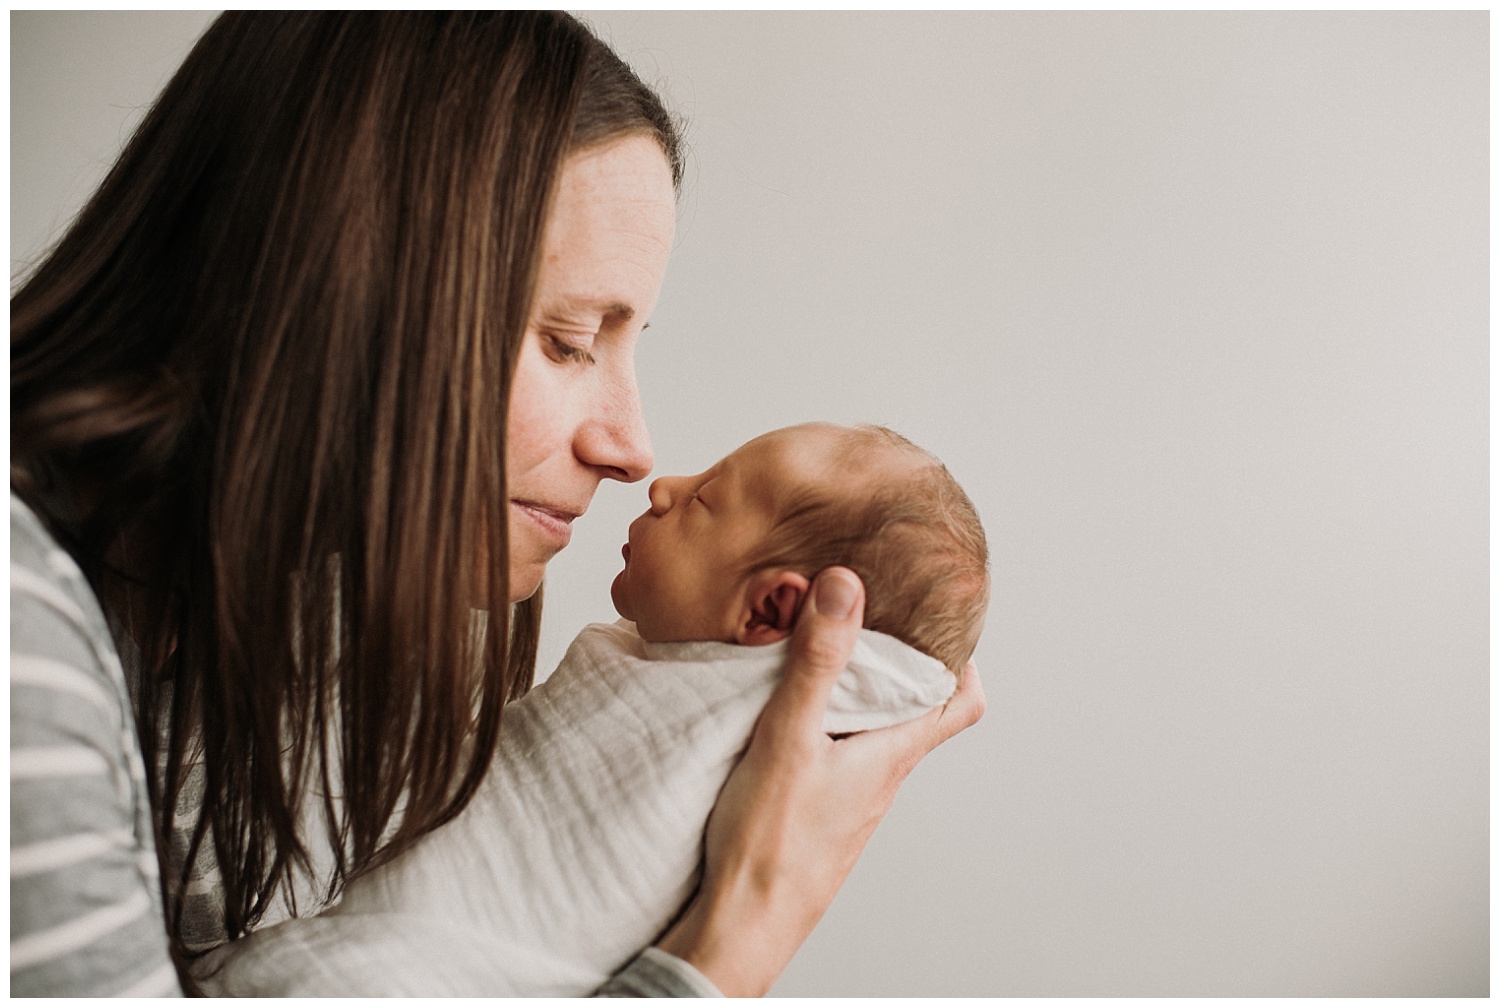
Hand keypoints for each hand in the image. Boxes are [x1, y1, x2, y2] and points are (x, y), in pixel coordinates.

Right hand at [655, 566, 984, 995]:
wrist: (743, 923)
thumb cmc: (771, 844)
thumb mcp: (789, 736)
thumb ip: (816, 663)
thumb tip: (845, 589)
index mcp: (892, 754)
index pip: (961, 703)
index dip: (962, 659)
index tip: (941, 619)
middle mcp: (882, 777)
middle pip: (915, 711)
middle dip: (899, 662)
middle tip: (870, 617)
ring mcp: (852, 798)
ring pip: (874, 733)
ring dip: (859, 692)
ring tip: (821, 654)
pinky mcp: (820, 813)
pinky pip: (838, 757)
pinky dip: (826, 724)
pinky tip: (785, 714)